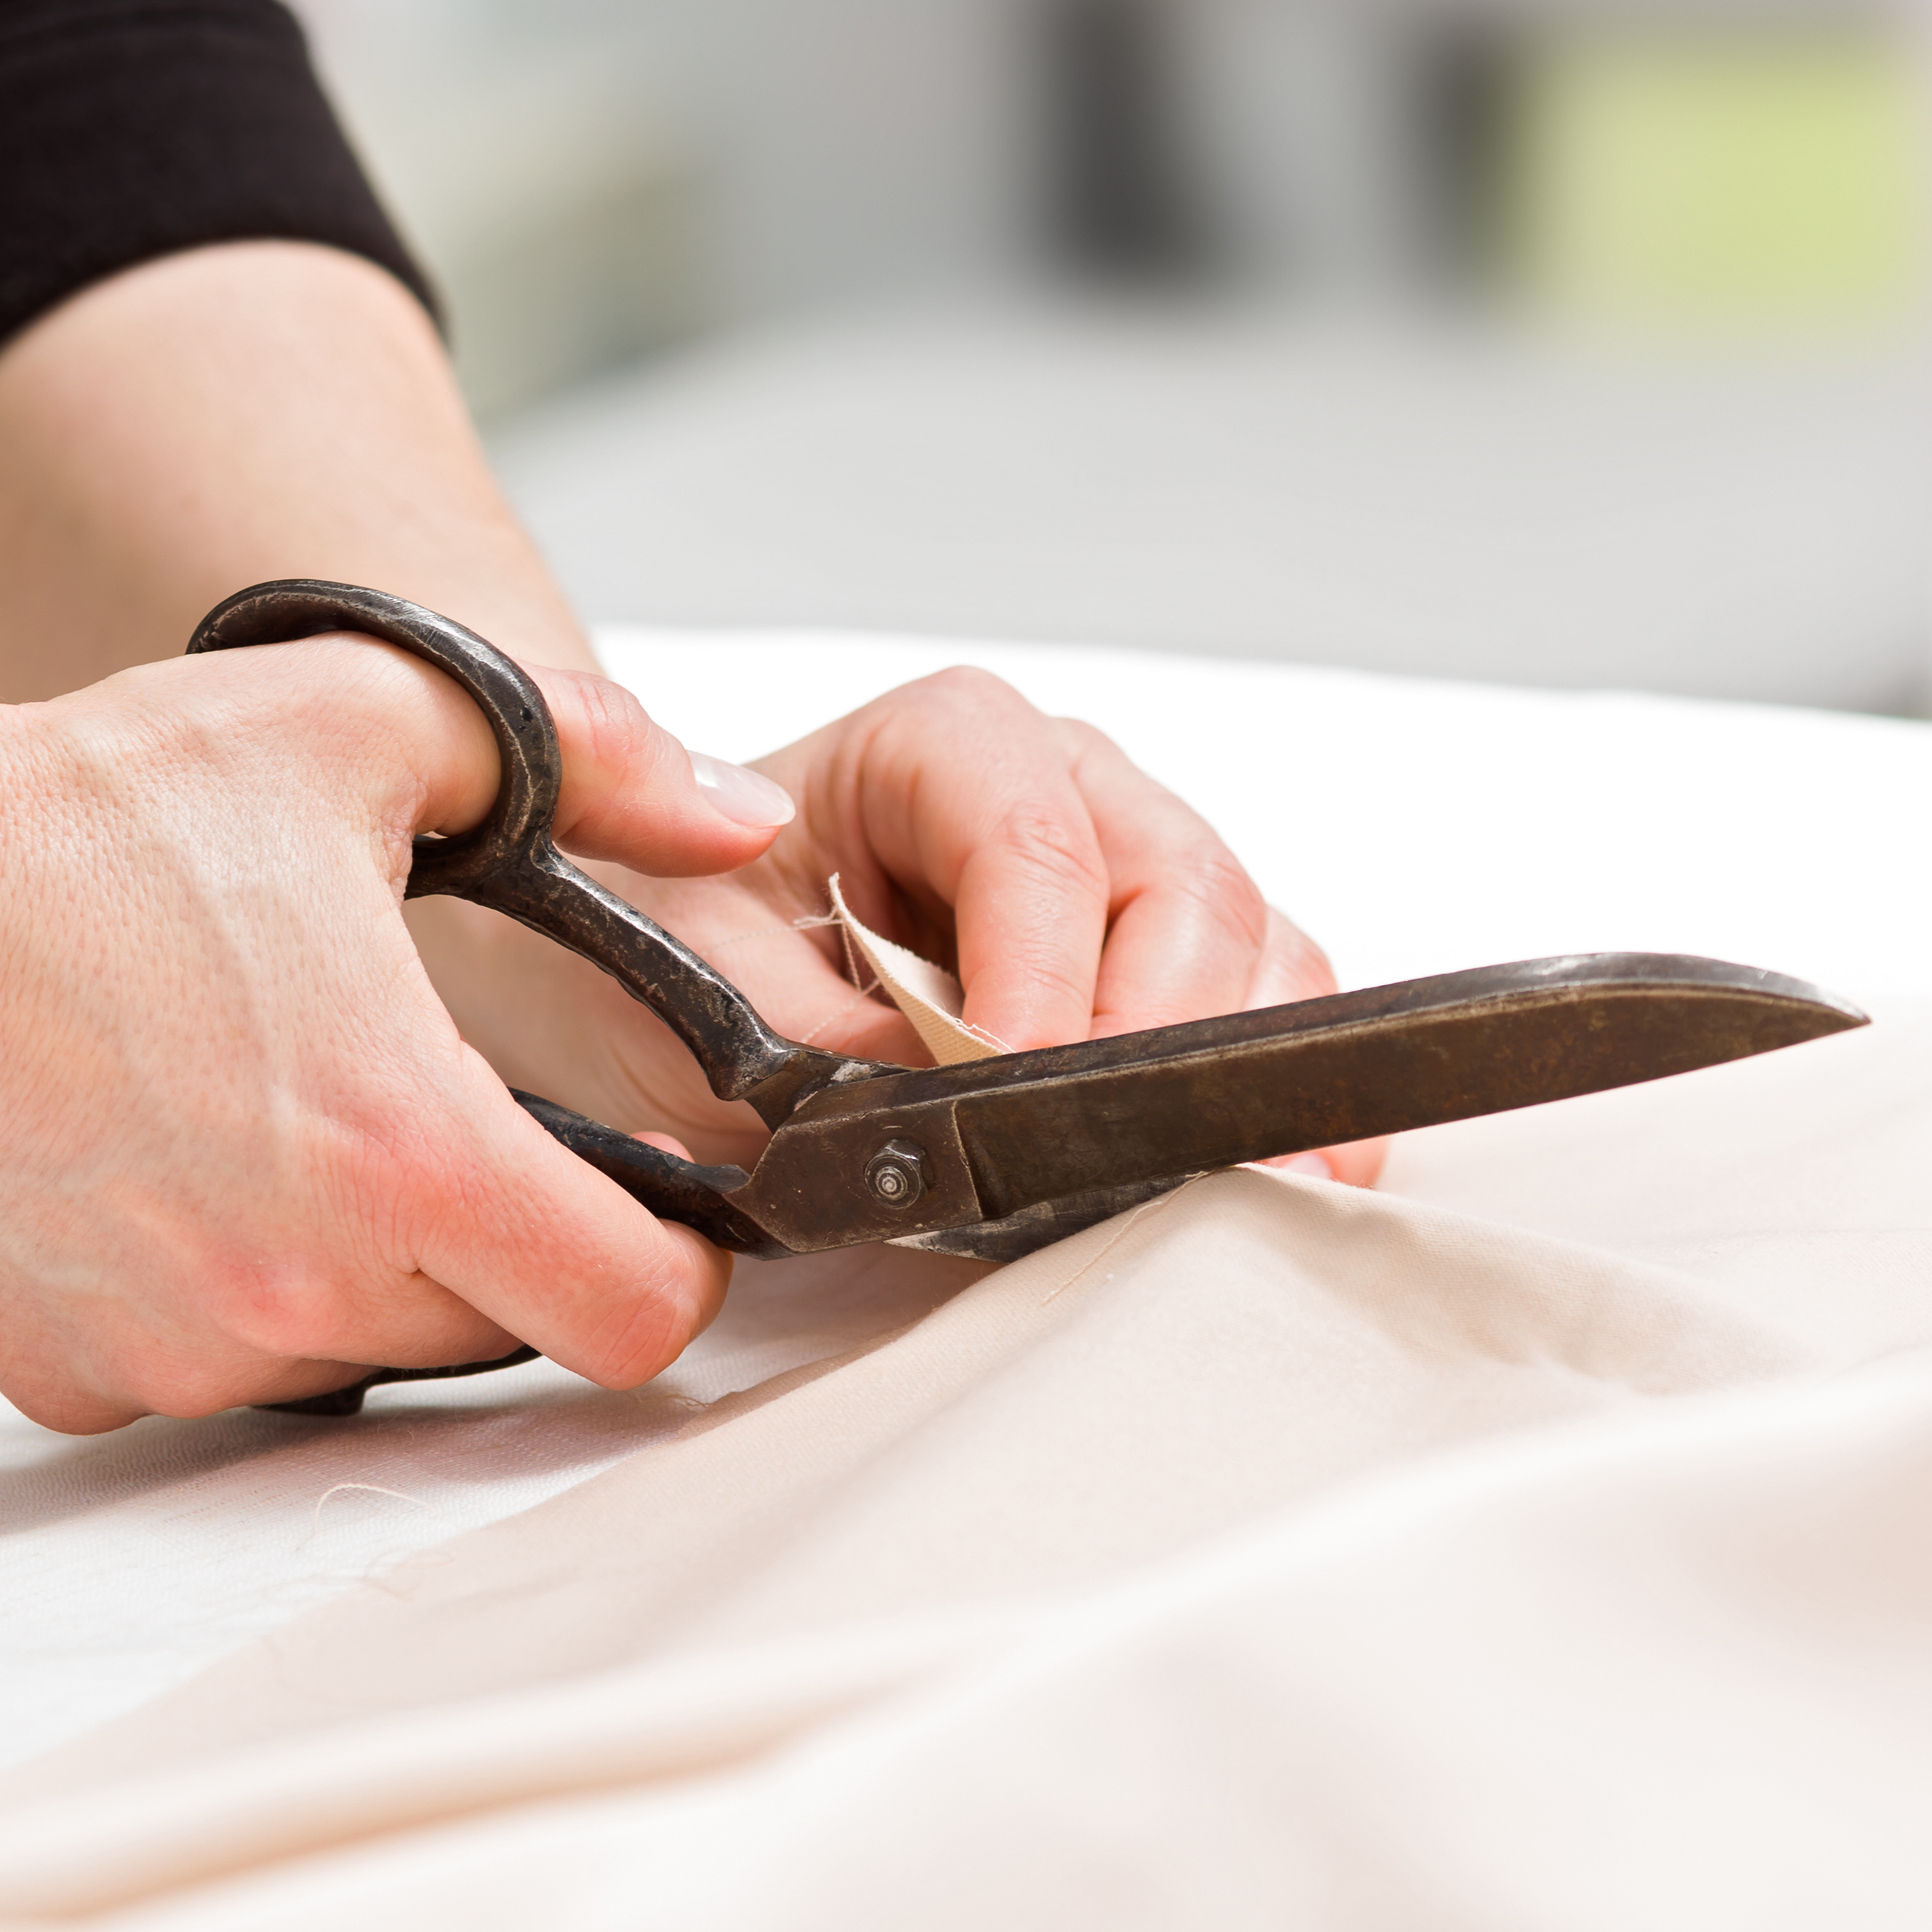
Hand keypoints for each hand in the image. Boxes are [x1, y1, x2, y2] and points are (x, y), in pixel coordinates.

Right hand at [0, 631, 782, 1431]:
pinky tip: (152, 1150)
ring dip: (350, 1264)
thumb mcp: (362, 717)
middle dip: (500, 1238)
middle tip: (419, 1104)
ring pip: (351, 1357)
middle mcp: (294, 1284)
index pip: (642, 1313)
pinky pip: (202, 1363)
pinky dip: (207, 1288)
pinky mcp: (66, 1372)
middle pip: (500, 1334)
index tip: (635, 1183)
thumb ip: (590, 757)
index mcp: (402, 1146)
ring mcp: (174, 1348)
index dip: (671, 1250)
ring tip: (261, 1102)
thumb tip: (729, 813)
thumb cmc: (75, 807)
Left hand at [418, 664, 1386, 1186]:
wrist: (663, 965)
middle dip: (1154, 1030)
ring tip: (1196, 1185)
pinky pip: (1266, 1009)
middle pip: (1181, 884)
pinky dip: (1268, 1099)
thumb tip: (958, 1110)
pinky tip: (1268, 1177)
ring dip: (1225, 1073)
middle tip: (1106, 1159)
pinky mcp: (1169, 967)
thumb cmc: (683, 940)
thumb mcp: (705, 990)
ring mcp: (1131, 870)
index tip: (1009, 1090)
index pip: (1035, 840)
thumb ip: (831, 1040)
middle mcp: (1062, 785)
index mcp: (941, 745)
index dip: (1040, 977)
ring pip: (1249, 946)